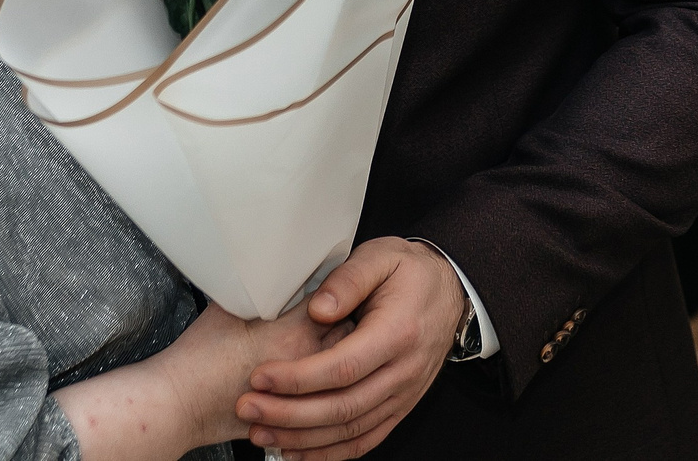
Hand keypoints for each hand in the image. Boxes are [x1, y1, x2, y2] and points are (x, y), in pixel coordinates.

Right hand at [147, 302, 334, 447]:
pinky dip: (324, 382)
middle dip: (343, 318)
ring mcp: (303, 392)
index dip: (336, 290)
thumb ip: (264, 289)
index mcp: (294, 330)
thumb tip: (277, 275)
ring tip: (328, 339)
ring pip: (342, 367)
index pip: (337, 301)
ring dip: (338, 352)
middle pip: (347, 332)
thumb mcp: (232, 305)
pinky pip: (325, 395)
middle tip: (335, 310)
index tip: (332, 285)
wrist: (181, 402)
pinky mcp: (295, 413)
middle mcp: (307, 361)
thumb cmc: (200, 355)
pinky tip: (314, 373)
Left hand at [239, 237, 466, 459]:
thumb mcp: (381, 256)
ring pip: (351, 430)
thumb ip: (348, 279)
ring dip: (303, 439)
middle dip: (289, 413)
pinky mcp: (400, 407)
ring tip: (261, 433)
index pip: (343, 367)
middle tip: (247, 409)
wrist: (449, 291)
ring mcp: (403, 395)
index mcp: (397, 333)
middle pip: (343, 407)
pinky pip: (366, 440)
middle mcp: (403, 372)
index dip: (298, 378)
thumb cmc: (410, 272)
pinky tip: (298, 453)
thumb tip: (318, 309)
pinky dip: (331, 453)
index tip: (260, 377)